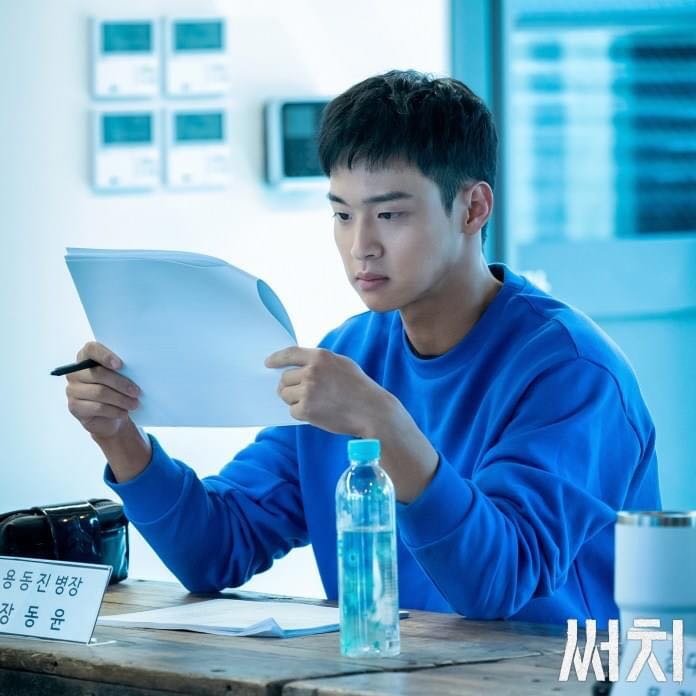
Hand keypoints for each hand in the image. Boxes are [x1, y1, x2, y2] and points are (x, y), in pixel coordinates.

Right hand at [65, 341, 140, 439]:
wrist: (110, 416)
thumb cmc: (118, 390)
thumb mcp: (122, 376)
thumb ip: (123, 368)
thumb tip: (138, 367)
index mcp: (86, 357)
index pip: (91, 349)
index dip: (105, 355)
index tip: (120, 365)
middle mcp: (76, 372)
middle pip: (98, 374)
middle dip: (121, 383)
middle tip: (137, 392)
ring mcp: (72, 390)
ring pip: (99, 392)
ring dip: (121, 399)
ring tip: (135, 404)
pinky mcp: (75, 407)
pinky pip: (98, 407)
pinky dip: (115, 410)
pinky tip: (124, 413)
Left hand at [265, 345, 439, 501]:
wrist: (371, 411)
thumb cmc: (359, 388)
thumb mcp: (342, 364)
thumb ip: (320, 362)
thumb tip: (298, 365)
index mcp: (320, 357)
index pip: (289, 353)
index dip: (276, 358)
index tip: (268, 363)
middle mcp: (311, 371)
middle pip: (285, 378)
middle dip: (290, 387)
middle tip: (305, 394)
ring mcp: (308, 390)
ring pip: (285, 395)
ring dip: (294, 400)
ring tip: (315, 403)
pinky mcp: (306, 409)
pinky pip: (292, 410)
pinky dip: (301, 413)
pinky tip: (318, 413)